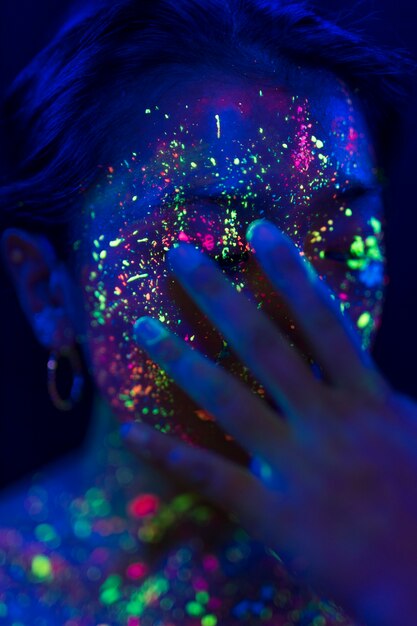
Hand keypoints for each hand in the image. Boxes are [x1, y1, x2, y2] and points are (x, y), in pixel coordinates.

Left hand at [122, 219, 416, 625]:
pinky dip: (169, 453)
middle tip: (180, 254)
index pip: (323, 319)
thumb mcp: (413, 432)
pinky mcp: (274, 514)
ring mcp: (295, 465)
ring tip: (142, 326)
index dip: (291, 271)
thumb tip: (353, 363)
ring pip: (227, 399)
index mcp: (366, 399)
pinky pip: (211, 477)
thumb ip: (379, 396)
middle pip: (264, 343)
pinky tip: (132, 431)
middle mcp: (326, 420)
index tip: (260, 230)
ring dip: (181, 359)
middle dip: (220, 294)